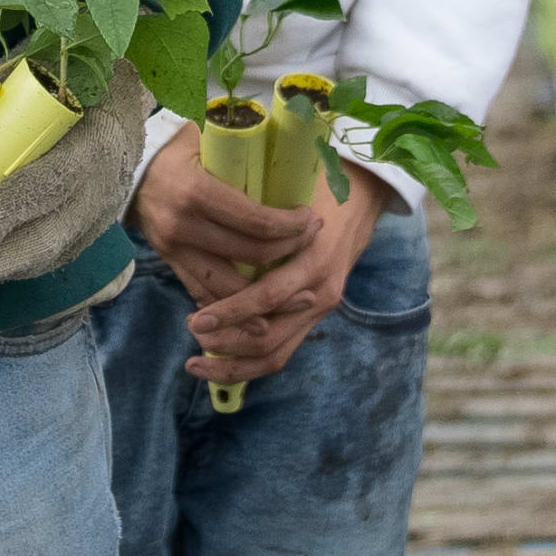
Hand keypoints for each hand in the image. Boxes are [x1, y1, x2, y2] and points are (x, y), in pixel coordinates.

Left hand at [0, 63, 153, 288]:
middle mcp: (102, 187)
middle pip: (47, 239)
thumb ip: (11, 84)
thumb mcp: (56, 69)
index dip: (6, 208)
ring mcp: (97, 218)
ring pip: (44, 258)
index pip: (54, 181)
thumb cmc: (79, 80)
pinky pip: (45, 261)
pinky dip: (3, 268)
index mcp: (97, 136)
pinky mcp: (85, 236)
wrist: (126, 108)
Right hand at [128, 120, 325, 306]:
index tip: (313, 219)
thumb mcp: (205, 132)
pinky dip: (235, 307)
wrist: (125, 166)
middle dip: (290, 251)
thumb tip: (293, 128)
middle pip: (251, 255)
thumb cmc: (176, 145)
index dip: (293, 226)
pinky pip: (205, 294)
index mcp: (197, 193)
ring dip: (268, 297)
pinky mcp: (170, 263)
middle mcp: (184, 227)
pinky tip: (260, 315)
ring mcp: (175, 250)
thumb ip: (240, 133)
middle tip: (313, 240)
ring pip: (230, 289)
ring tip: (300, 295)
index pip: (257, 222)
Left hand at [181, 173, 391, 387]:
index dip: (230, 312)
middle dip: (226, 343)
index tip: (194, 318)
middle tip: (192, 332)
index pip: (268, 297)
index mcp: (313, 259)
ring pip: (276, 355)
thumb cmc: (318, 189)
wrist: (363, 197)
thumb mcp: (289, 198)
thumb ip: (256, 221)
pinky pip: (283, 351)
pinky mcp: (317, 315)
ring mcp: (321, 307)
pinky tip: (220, 366)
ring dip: (234, 364)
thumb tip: (203, 236)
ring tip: (197, 359)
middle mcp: (320, 291)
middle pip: (270, 338)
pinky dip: (250, 364)